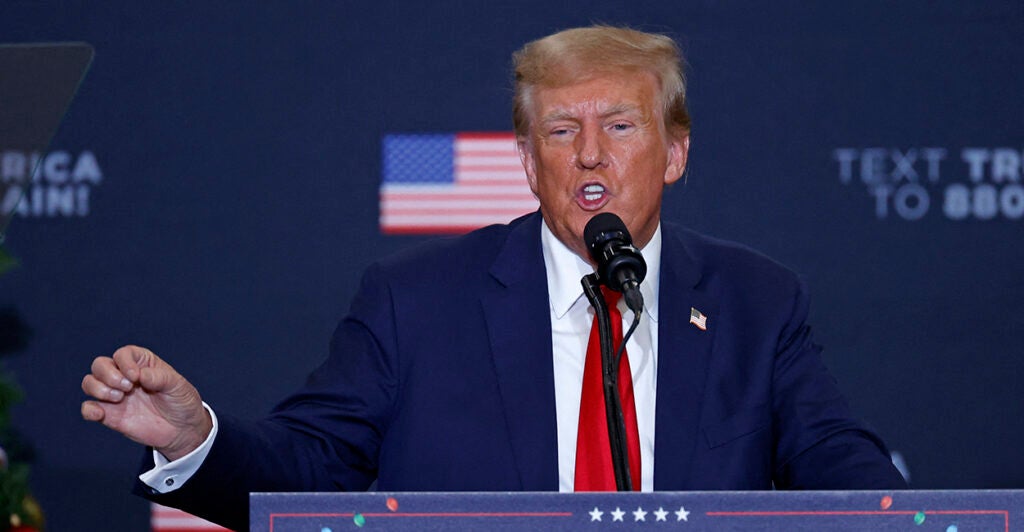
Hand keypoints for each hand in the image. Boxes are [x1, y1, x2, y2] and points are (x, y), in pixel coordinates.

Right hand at [81, 345, 212, 460]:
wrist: (182, 430)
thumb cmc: (182, 402)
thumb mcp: (178, 386)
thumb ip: (160, 378)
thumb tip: (140, 374)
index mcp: (142, 364)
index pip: (122, 354)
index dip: (124, 362)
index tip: (136, 377)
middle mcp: (125, 377)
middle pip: (100, 365)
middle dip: (108, 374)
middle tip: (127, 388)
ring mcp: (116, 395)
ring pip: (90, 383)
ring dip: (98, 388)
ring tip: (119, 398)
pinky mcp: (110, 415)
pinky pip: (88, 408)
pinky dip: (88, 409)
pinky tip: (100, 414)